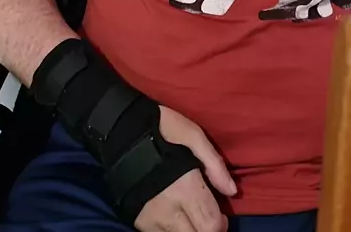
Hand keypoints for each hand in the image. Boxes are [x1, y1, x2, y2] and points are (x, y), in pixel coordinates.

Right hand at [134, 106, 235, 231]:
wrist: (119, 131)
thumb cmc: (161, 129)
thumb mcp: (193, 135)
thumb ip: (214, 164)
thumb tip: (232, 192)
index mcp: (185, 187)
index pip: (210, 224)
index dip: (220, 224)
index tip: (221, 215)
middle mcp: (168, 210)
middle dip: (206, 230)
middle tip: (206, 217)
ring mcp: (150, 219)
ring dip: (187, 231)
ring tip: (190, 217)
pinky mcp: (137, 221)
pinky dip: (172, 231)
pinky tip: (174, 217)